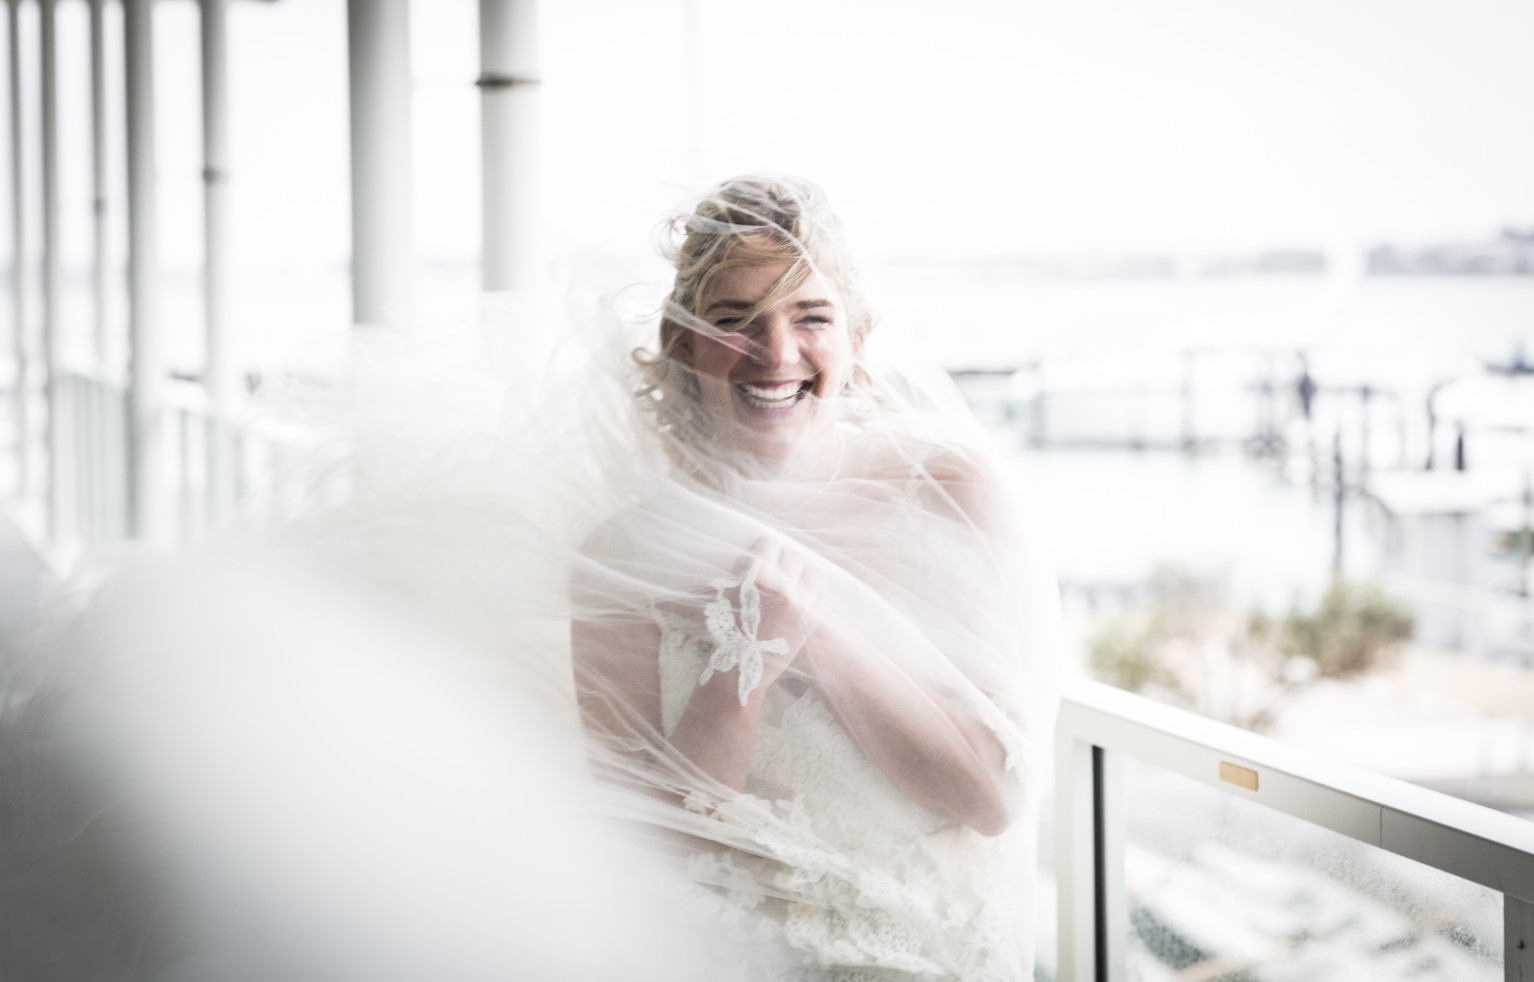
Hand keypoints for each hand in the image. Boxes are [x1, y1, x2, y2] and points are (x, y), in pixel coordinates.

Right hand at [742, 534, 823, 688]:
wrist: (744, 670)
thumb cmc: (728, 631)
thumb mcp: (725, 596)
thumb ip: (741, 572)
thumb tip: (754, 555)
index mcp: (757, 580)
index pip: (770, 544)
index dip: (766, 545)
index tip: (765, 549)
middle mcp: (782, 589)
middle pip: (795, 556)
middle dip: (785, 559)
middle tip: (778, 567)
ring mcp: (801, 606)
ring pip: (814, 573)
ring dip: (803, 574)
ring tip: (794, 582)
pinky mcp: (812, 621)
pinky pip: (823, 595)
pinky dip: (814, 594)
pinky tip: (803, 599)